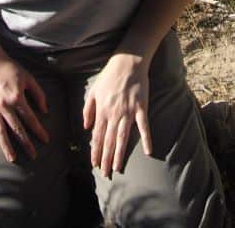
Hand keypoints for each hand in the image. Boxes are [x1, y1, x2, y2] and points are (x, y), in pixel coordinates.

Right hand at [0, 52, 49, 161]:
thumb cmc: (9, 67)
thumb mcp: (27, 77)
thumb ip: (38, 93)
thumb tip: (45, 109)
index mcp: (17, 98)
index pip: (31, 119)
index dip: (39, 130)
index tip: (46, 140)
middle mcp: (5, 105)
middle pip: (17, 129)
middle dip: (26, 143)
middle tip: (33, 155)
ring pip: (0, 131)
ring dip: (7, 146)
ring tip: (13, 159)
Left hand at [83, 52, 152, 176]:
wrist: (127, 61)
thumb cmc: (109, 75)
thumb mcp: (93, 90)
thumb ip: (88, 110)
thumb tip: (86, 127)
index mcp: (102, 110)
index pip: (97, 136)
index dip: (96, 151)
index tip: (94, 164)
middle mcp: (114, 113)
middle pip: (109, 140)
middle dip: (106, 158)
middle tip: (105, 174)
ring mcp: (129, 111)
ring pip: (123, 137)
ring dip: (120, 154)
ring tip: (117, 168)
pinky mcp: (141, 107)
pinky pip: (144, 126)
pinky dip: (146, 139)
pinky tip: (148, 152)